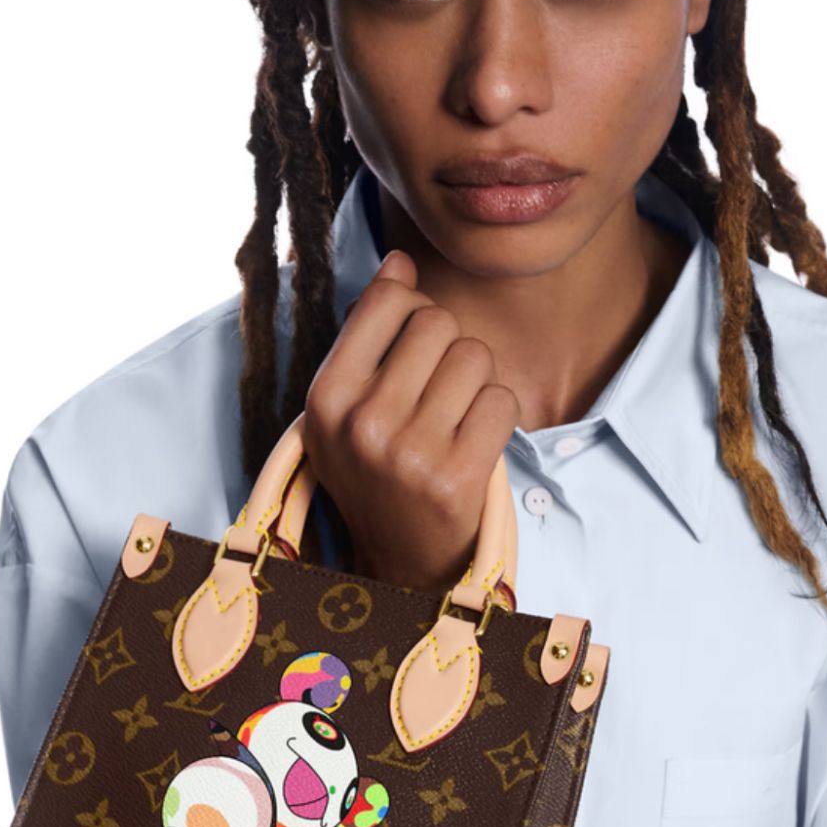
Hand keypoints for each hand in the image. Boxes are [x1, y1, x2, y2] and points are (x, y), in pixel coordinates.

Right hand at [304, 247, 519, 591]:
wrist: (399, 564)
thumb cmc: (376, 471)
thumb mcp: (347, 406)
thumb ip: (367, 333)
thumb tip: (400, 261)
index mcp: (326, 397)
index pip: (387, 301)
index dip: (412, 310)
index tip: (411, 342)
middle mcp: (362, 423)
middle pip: (438, 323)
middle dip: (449, 346)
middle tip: (438, 389)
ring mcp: (410, 453)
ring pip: (475, 357)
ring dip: (477, 380)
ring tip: (455, 416)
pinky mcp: (457, 477)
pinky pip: (501, 400)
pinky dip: (497, 414)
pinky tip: (475, 440)